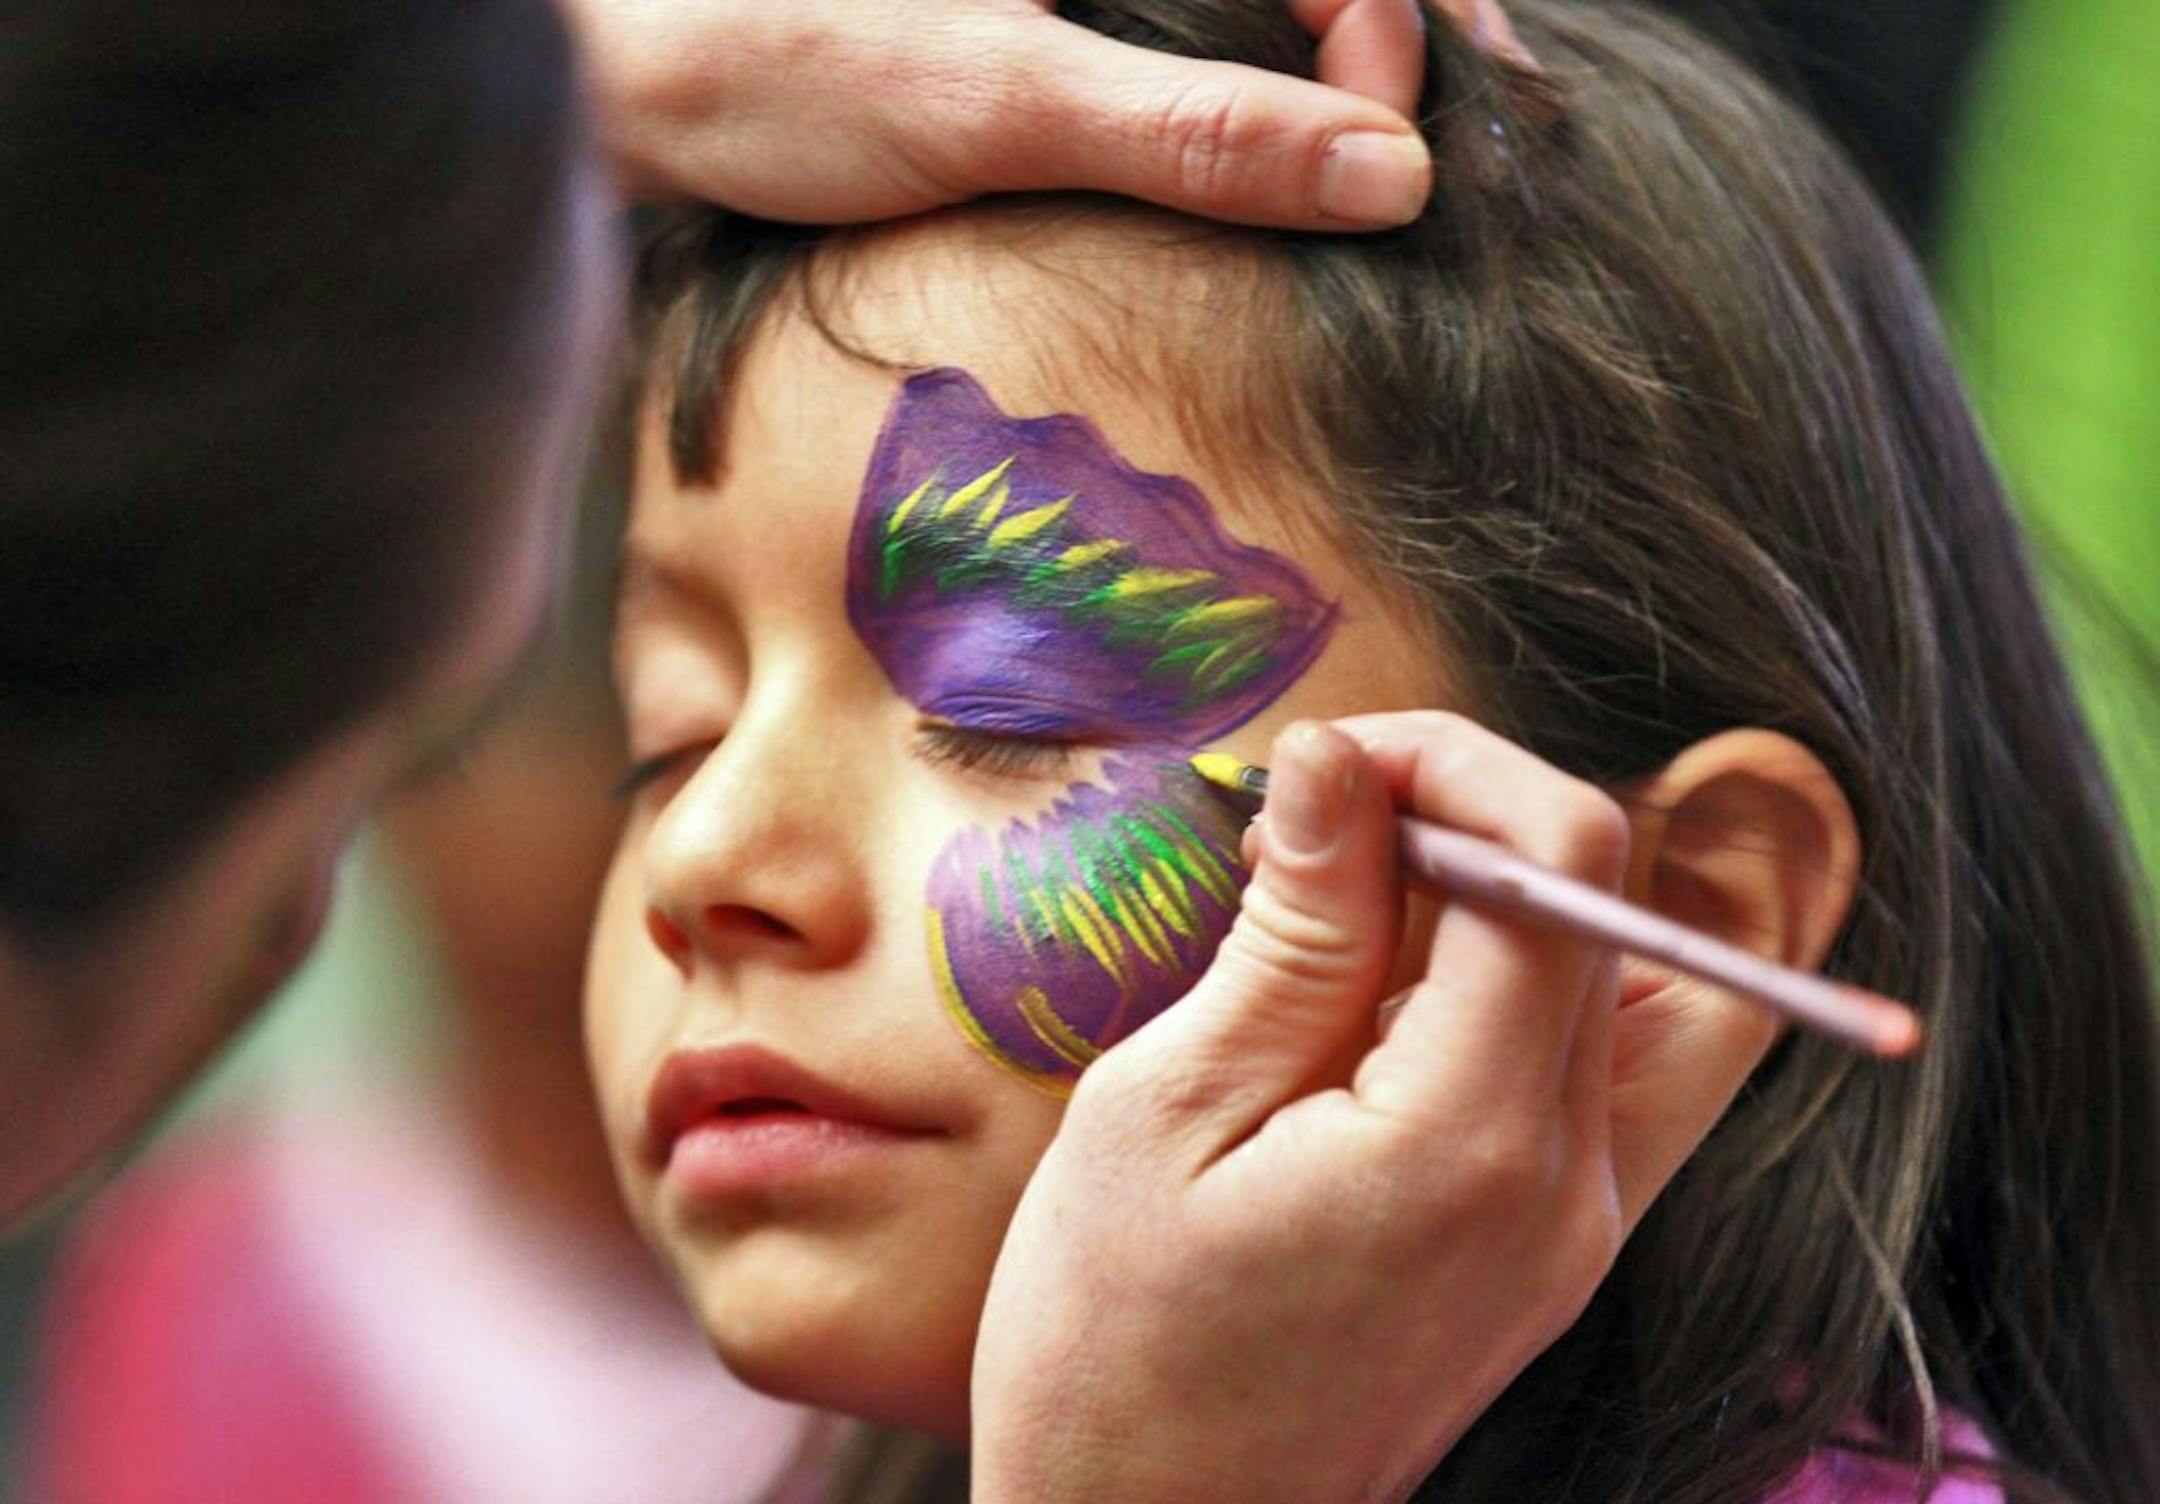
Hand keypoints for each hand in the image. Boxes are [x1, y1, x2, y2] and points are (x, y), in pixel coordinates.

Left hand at [562, 0, 1450, 227]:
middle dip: (1368, 69)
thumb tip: (1389, 174)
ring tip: (1357, 198)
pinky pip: (1166, 63)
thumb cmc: (768, 63)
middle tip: (1403, 190)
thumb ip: (1197, 133)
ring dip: (1304, 104)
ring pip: (1235, 27)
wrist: (614, 89)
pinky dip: (1224, 124)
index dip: (1392, 36)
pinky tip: (1251, 190)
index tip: (1399, 157)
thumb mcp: (1000, 102)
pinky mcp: (1033, 31)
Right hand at [969, 713, 1774, 1503]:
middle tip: (1328, 836)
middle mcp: (1570, 1185)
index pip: (1567, 861)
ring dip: (1516, 908)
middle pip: (1626, 911)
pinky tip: (1374, 1018)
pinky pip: (1589, 1072)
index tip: (1325, 767)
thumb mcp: (1164, 1111)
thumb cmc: (1114, 1348)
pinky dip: (1509, 993)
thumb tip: (1339, 761)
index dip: (1454, 764)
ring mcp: (1578, 1229)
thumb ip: (1293, 932)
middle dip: (1482, 819)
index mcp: (1473, 1139)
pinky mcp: (1551, 1254)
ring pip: (1641, 991)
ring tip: (1358, 926)